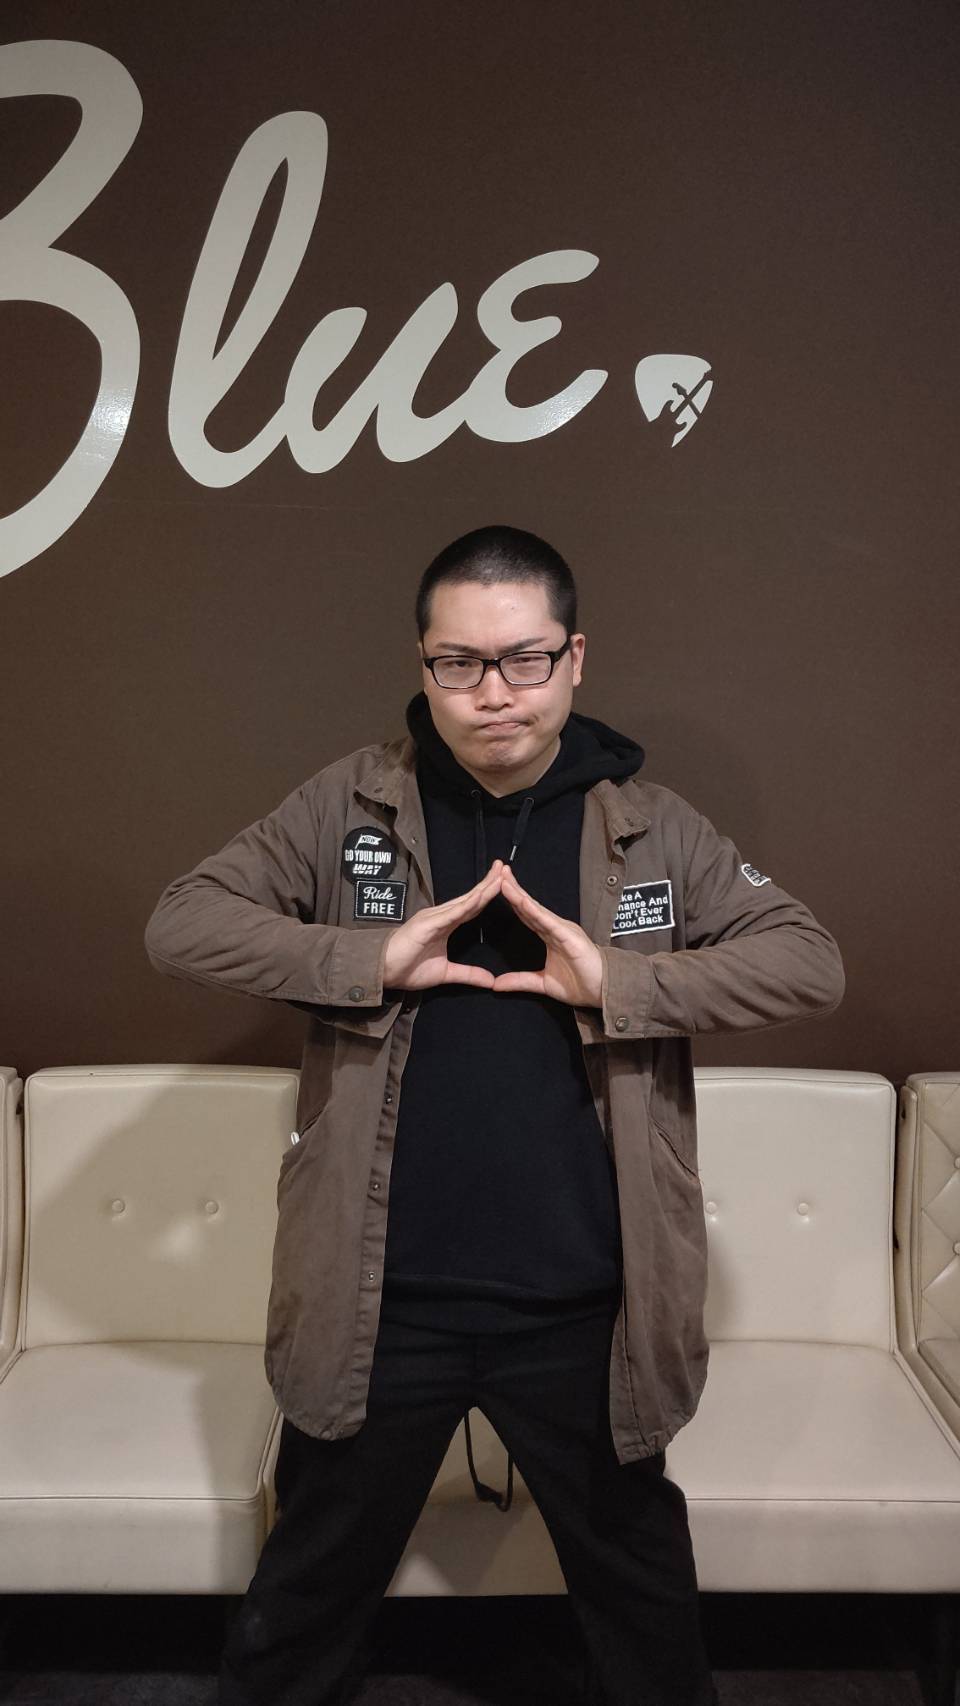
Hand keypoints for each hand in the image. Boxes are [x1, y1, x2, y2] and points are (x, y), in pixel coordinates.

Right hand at [382, 861, 504, 990]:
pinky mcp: (426, 925)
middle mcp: (441, 916)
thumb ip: (468, 975)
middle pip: (470, 898)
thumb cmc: (408, 969)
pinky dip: (465, 906)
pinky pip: (450, 915)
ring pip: (463, 902)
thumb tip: (491, 981)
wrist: (382, 972)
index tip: (504, 882)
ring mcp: (433, 918)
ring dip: (482, 890)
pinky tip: (478, 899)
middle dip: (489, 883)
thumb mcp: (446, 974)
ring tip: (498, 877)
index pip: (472, 907)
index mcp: (446, 924)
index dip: (487, 895)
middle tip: (504, 867)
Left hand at [491, 863, 603, 1006]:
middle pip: (529, 906)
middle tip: (498, 871)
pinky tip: (523, 902)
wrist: (604, 992)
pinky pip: (549, 922)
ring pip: (536, 910)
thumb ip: (520, 981)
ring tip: (504, 881)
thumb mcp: (543, 983)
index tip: (497, 887)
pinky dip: (535, 911)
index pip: (527, 915)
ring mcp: (563, 930)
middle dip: (513, 889)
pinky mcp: (570, 937)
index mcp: (550, 936)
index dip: (512, 901)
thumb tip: (496, 985)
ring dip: (520, 895)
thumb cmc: (581, 984)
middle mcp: (556, 928)